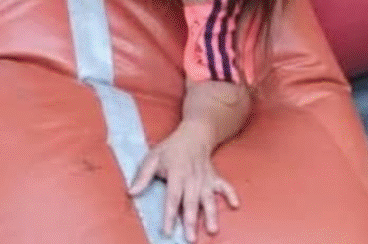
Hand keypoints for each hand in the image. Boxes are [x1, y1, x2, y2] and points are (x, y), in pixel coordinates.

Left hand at [128, 120, 239, 241]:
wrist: (194, 134)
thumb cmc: (171, 148)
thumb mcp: (153, 157)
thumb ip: (143, 176)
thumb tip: (132, 193)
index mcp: (176, 173)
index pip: (172, 198)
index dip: (169, 215)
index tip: (167, 231)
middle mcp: (192, 178)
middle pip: (191, 202)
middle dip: (191, 221)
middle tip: (190, 239)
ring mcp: (206, 178)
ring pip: (208, 198)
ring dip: (210, 214)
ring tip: (212, 229)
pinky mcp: (215, 177)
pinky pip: (225, 186)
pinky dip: (231, 194)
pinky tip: (235, 205)